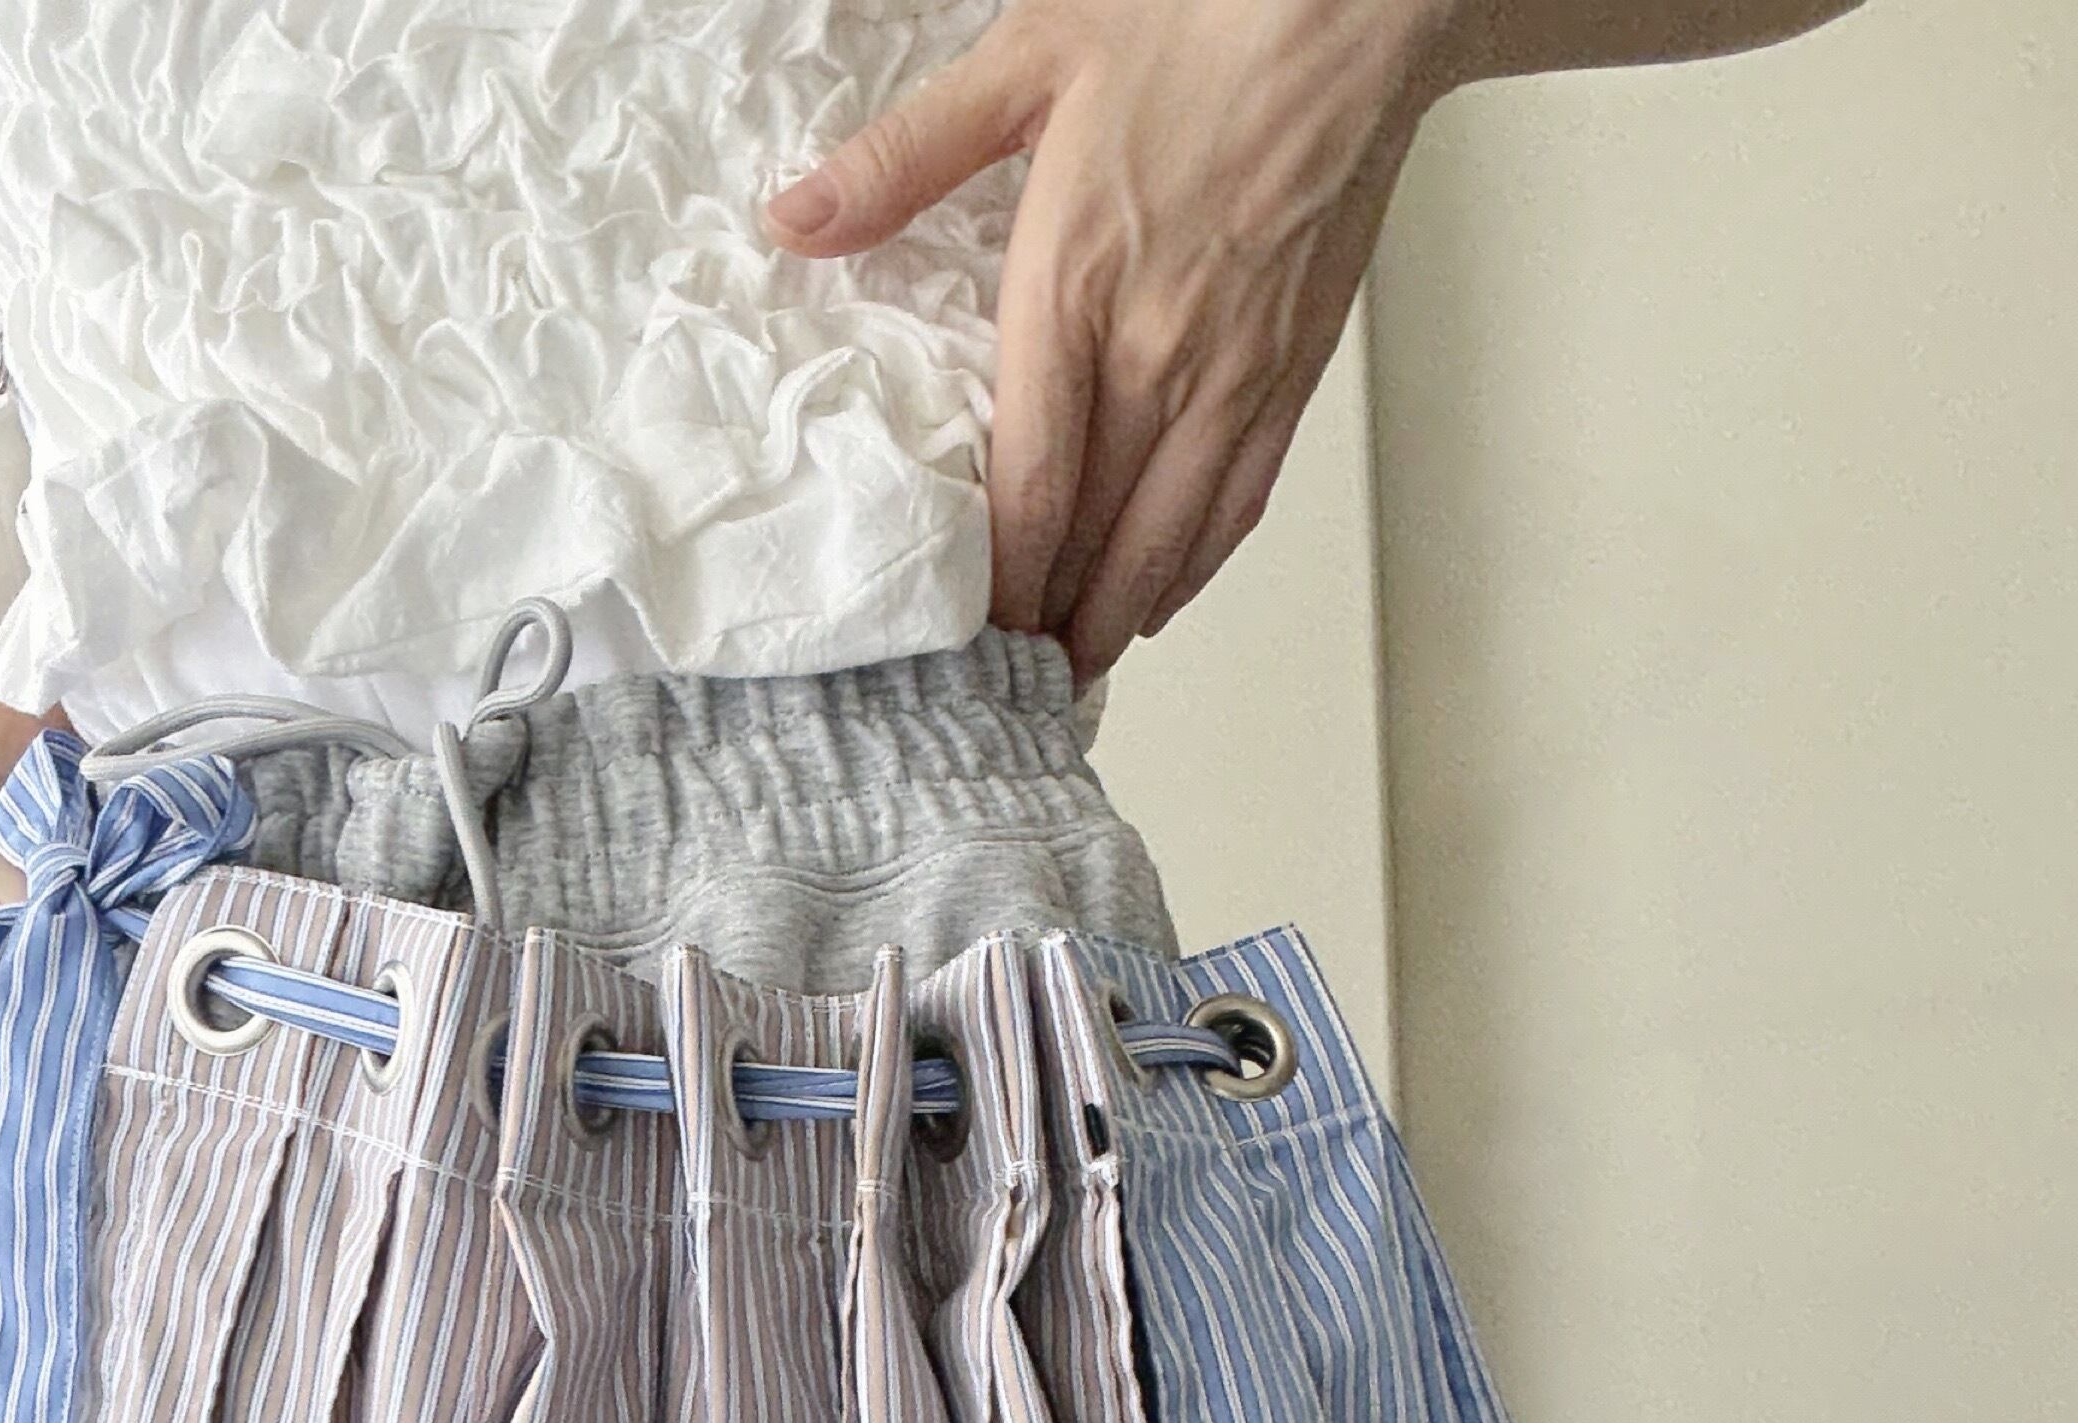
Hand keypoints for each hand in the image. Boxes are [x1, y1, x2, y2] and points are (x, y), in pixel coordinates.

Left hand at [762, 0, 1464, 691]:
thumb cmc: (1206, 11)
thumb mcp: (1027, 56)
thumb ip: (906, 157)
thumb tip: (799, 216)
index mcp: (1079, 287)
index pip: (1031, 488)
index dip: (1001, 584)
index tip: (966, 635)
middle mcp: (1164, 353)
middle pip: (1097, 541)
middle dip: (1050, 624)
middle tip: (1007, 683)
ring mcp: (1237, 371)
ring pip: (1171, 543)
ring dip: (1119, 617)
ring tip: (1072, 666)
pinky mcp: (1293, 369)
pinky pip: (1239, 502)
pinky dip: (1194, 567)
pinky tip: (1158, 596)